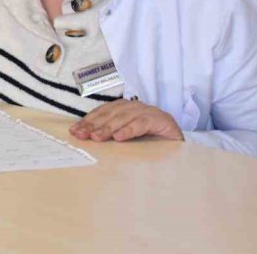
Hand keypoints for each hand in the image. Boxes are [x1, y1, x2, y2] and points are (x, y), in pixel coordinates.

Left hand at [69, 99, 183, 142]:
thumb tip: (87, 139)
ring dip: (109, 127)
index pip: (103, 112)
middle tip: (81, 135)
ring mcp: (150, 112)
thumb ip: (112, 135)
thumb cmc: (152, 145)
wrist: (182, 150)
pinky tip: (120, 137)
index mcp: (126, 109)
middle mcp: (136, 107)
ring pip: (125, 117)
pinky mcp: (162, 120)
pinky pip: (142, 123)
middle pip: (111, 113)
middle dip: (94, 124)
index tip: (74, 131)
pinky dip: (130, 129)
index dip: (89, 121)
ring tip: (96, 137)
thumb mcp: (128, 139)